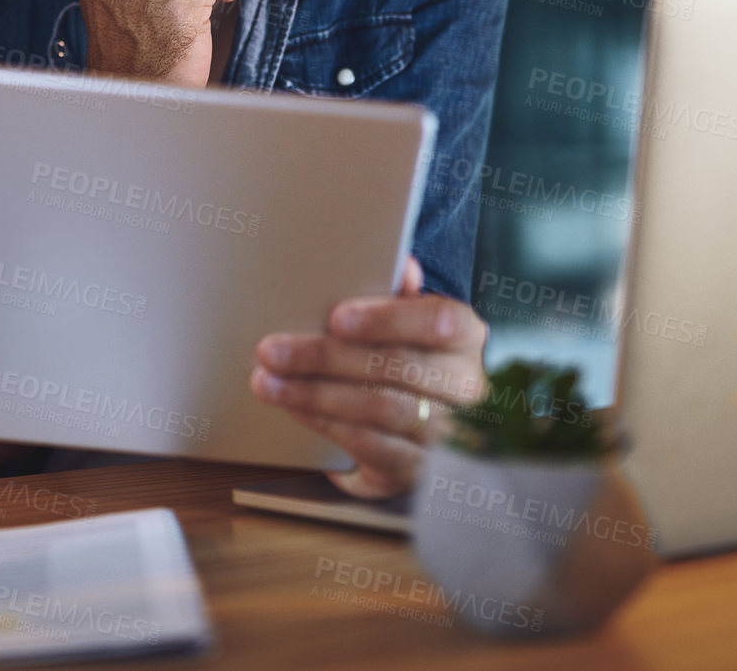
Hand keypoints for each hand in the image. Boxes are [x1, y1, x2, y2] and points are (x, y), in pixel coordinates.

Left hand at [249, 256, 488, 497]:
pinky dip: (327, 425)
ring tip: (269, 382)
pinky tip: (294, 408)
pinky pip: (372, 447)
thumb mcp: (406, 320)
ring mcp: (448, 434)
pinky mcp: (419, 471)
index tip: (336, 317)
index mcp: (467, 337)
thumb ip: (400, 294)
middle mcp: (467, 387)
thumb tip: (404, 264)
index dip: (387, 319)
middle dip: (326, 357)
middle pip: (397, 367)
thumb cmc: (407, 357)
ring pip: (380, 409)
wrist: (422, 426)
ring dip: (316, 394)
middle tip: (272, 350)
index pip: (438, 321)